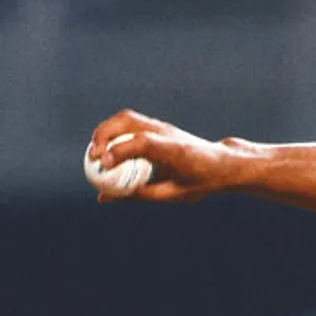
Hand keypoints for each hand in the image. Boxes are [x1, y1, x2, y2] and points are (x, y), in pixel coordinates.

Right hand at [88, 110, 240, 202]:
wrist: (223, 163)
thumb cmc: (202, 181)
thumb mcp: (174, 194)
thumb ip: (141, 194)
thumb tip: (105, 197)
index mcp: (176, 150)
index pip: (144, 142)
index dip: (120, 150)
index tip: (104, 165)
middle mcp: (167, 133)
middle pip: (128, 121)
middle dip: (103, 136)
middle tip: (92, 158)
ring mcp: (162, 126)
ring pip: (126, 117)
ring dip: (105, 131)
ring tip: (95, 153)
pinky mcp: (157, 126)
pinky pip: (130, 123)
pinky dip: (113, 132)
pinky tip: (105, 150)